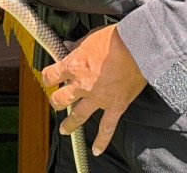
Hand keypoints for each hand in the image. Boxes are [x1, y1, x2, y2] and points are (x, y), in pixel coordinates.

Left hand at [41, 25, 146, 156]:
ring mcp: (98, 98)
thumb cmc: (116, 39)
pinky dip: (102, 140)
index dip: (48, 76)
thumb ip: (77, 45)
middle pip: (60, 99)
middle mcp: (82, 85)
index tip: (49, 77)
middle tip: (56, 103)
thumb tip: (68, 46)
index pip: (51, 75)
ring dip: (69, 124)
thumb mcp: (91, 37)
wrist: (139, 47)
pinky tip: (97, 149)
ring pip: (78, 116)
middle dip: (56, 101)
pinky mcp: (115, 106)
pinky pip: (107, 128)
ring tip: (65, 130)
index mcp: (74, 66)